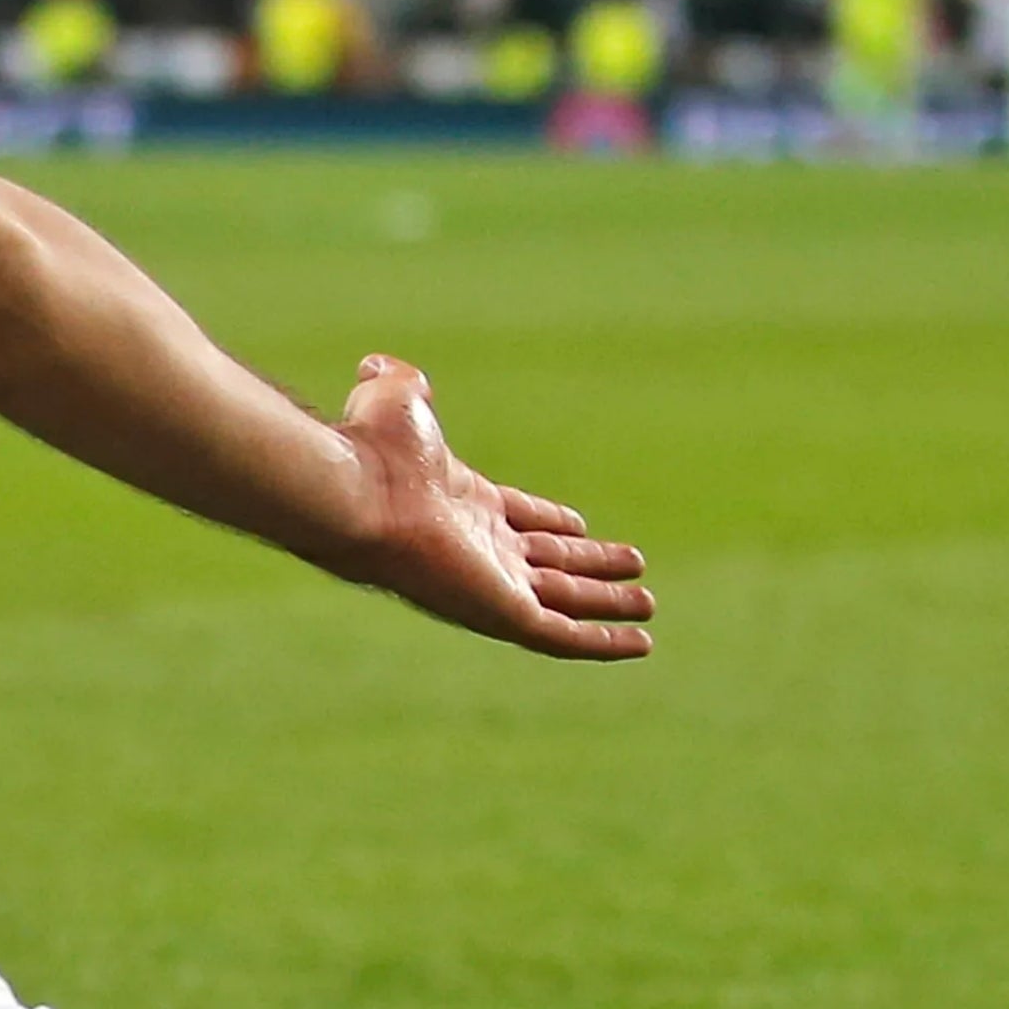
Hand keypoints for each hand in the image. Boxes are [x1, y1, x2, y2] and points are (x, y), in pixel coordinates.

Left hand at [333, 358, 652, 662]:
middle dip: (590, 564)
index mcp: (462, 503)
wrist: (359, 492)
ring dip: (606, 602)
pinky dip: (603, 642)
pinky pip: (564, 636)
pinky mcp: (502, 614)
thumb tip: (379, 365)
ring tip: (649, 603)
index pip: (517, 518)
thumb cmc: (376, 448)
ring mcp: (491, 584)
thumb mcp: (398, 400)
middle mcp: (477, 547)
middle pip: (547, 560)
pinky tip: (642, 643)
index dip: (550, 521)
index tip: (582, 524)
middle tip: (634, 564)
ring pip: (563, 599)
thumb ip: (401, 383)